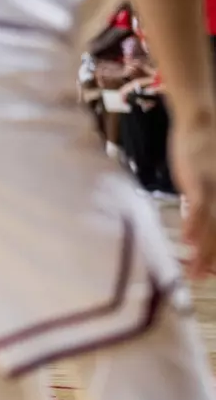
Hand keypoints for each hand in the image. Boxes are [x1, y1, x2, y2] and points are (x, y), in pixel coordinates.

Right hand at [174, 117, 215, 276]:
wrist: (203, 120)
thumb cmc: (205, 150)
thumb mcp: (206, 181)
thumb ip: (201, 204)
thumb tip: (191, 229)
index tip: (209, 273)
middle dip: (212, 260)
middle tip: (202, 279)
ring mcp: (214, 189)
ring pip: (211, 227)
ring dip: (204, 252)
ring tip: (195, 272)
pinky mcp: (198, 180)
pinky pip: (197, 206)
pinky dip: (192, 224)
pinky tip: (186, 240)